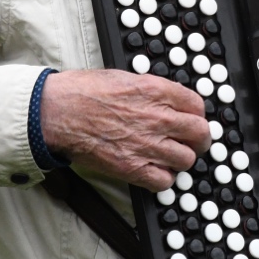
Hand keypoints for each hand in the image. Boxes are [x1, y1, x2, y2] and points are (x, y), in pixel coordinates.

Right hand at [40, 70, 210, 191]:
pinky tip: (155, 171)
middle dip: (198, 139)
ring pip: (187, 159)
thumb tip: (167, 101)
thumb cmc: (83, 91)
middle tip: (192, 141)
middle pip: (200, 133)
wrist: (58, 111)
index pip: (197, 106)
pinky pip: (165, 181)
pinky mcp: (132, 168)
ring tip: (170, 157)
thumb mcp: (125, 77)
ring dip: (181, 159)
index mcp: (156, 91)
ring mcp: (147, 144)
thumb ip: (152, 90)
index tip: (192, 120)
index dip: (196, 115)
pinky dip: (163, 179)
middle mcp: (158, 118)